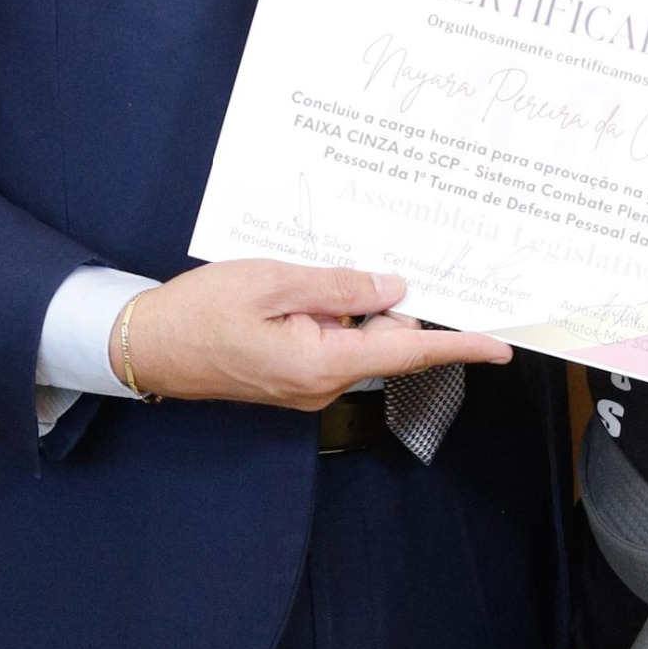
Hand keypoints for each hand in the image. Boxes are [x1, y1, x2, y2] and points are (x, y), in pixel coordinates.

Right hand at [118, 261, 509, 410]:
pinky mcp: (295, 379)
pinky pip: (331, 344)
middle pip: (383, 341)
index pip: (408, 354)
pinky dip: (330, 318)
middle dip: (384, 303)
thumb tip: (393, 288)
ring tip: (303, 278)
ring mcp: (308, 386)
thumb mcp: (271, 281)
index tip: (500, 347)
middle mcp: (322, 385)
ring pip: (356, 340)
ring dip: (349, 307)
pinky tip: (299, 292)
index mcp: (321, 363)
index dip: (459, 347)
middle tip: (371, 262)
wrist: (147, 347)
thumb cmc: (199, 312)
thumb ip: (338, 287)